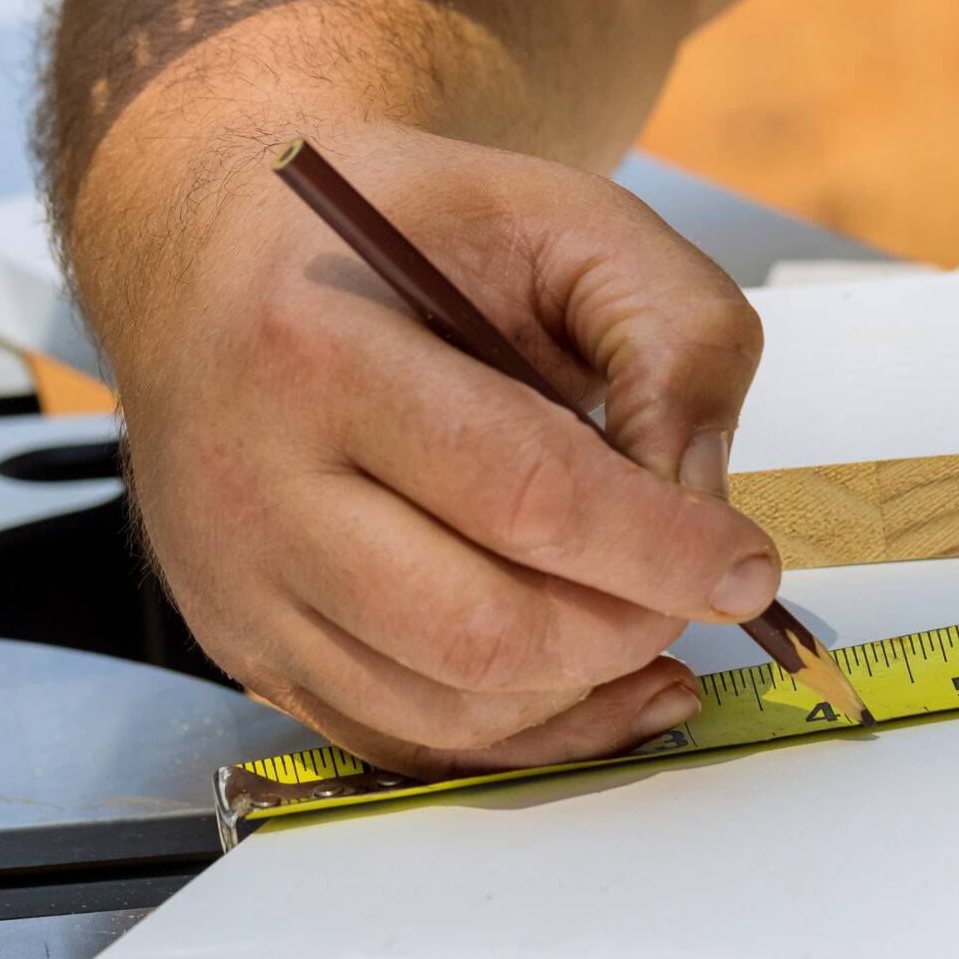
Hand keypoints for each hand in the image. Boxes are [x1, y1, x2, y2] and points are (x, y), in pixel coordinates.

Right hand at [101, 125, 779, 776]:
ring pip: (447, 709)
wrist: (210, 264)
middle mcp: (252, 488)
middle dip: (627, 628)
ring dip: (584, 688)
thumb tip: (703, 492)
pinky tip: (601, 684)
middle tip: (696, 587)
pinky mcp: (248, 654)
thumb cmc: (395, 236)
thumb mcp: (558, 214)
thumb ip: (670, 327)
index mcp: (316, 352)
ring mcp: (240, 588)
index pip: (523, 493)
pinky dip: (526, 736)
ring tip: (647, 617)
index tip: (748, 565)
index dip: (661, 546)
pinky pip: (406, 744)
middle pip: (479, 630)